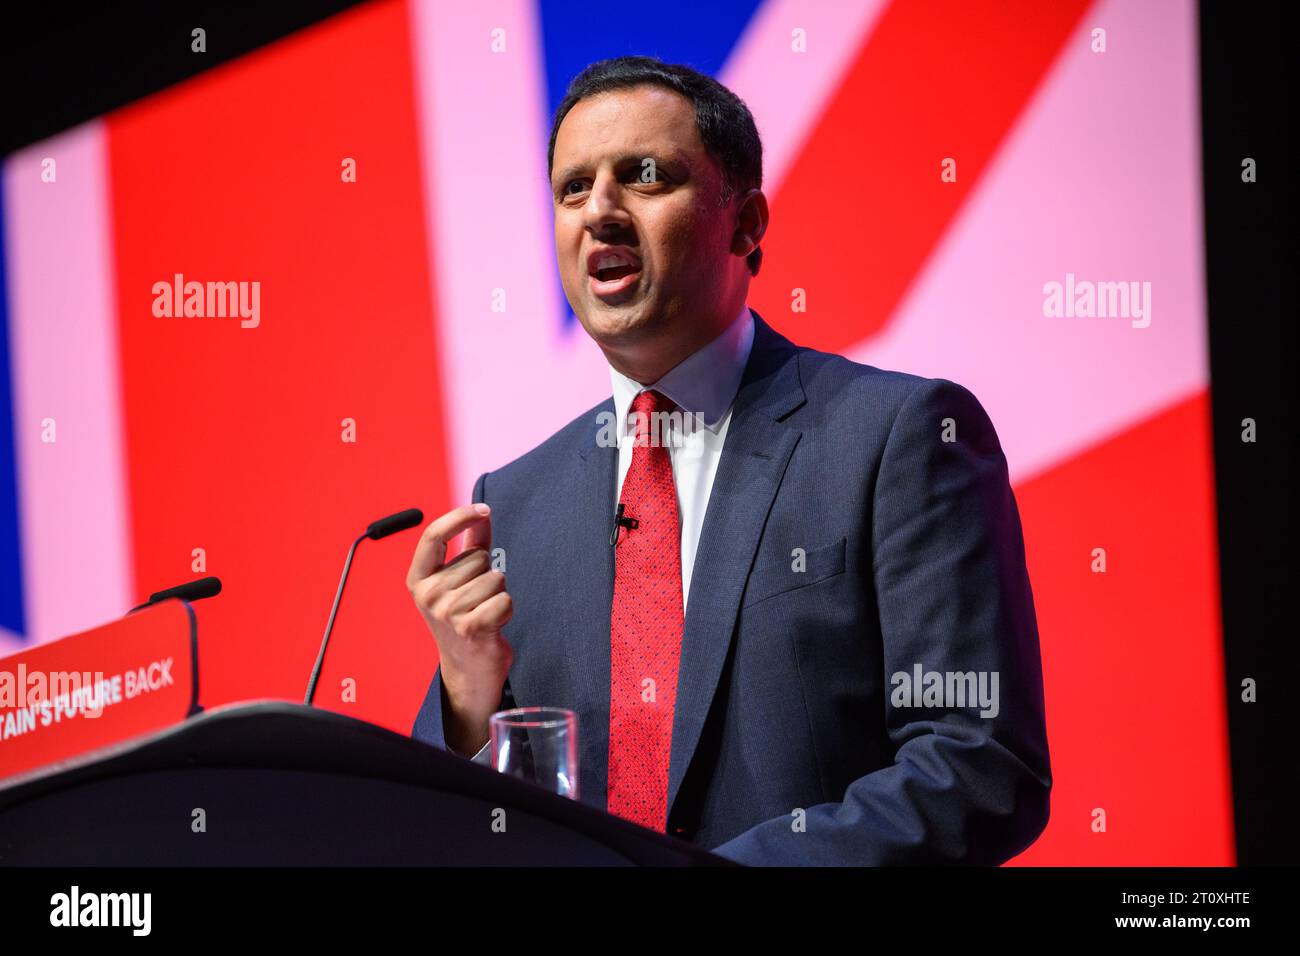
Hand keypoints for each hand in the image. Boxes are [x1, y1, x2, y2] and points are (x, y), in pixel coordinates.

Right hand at [406, 504, 511, 753]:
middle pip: (477, 558)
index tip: (482, 508)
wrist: (468, 670)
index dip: (459, 517)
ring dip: (498, 594)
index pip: (433, 535)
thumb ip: (471, 545)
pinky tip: (494, 625)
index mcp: (419, 579)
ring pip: (495, 578)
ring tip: (484, 613)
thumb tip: (482, 513)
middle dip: (487, 573)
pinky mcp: (470, 627)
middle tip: (477, 600)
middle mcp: (428, 595)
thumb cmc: (465, 619)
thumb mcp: (459, 581)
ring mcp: (447, 612)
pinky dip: (507, 610)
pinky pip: (505, 599)